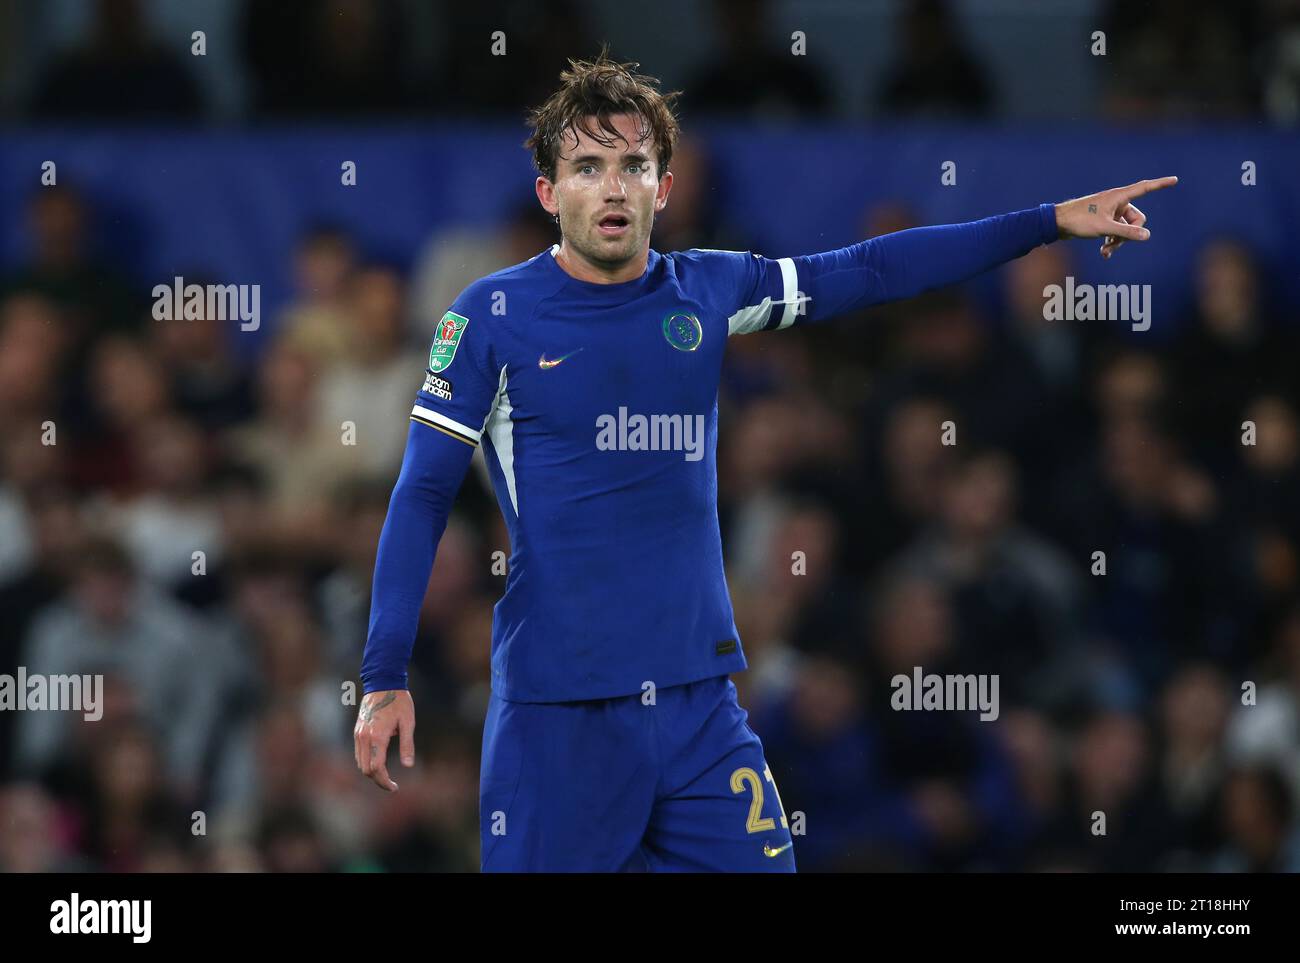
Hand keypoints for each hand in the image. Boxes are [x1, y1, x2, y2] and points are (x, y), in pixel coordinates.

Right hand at [354, 689, 414, 791]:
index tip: (395, 787)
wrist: (383, 682)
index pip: (376, 768)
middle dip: (378, 780)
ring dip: (371, 772)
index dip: (385, 782)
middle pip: (366, 769)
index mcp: (378, 736)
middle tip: (392, 785)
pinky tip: (379, 763)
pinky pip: (359, 753)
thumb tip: (408, 766)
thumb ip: (407, 745)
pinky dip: (367, 762)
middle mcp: (364, 737)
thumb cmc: (399, 701)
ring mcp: (358, 734)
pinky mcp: (357, 730)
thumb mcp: (408, 722)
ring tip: (386, 776)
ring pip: (360, 763)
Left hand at [1054, 176, 1177, 258]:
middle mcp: (1116, 202)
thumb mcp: (1105, 228)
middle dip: (1129, 234)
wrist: (1056, 223)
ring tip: (1106, 251)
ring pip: (1125, 228)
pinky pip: (1115, 231)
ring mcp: (1109, 211)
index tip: (1175, 179)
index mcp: (1118, 197)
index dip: (1160, 184)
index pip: (1144, 188)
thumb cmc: (1079, 221)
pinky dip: (1112, 241)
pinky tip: (1104, 252)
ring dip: (1119, 241)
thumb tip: (1147, 235)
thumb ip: (1126, 233)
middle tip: (1114, 245)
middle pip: (1136, 218)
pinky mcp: (1103, 220)